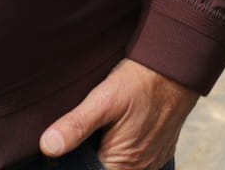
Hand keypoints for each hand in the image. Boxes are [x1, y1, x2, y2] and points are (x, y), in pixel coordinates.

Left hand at [40, 58, 198, 169]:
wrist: (177, 66)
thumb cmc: (142, 80)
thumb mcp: (104, 98)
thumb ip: (76, 125)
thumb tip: (47, 146)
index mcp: (122, 165)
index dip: (75, 162)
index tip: (73, 144)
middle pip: (102, 168)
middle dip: (90, 156)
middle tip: (91, 130)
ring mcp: (152, 163)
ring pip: (118, 165)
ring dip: (107, 153)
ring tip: (103, 129)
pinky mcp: (159, 153)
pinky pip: (135, 160)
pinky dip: (122, 150)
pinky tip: (117, 131)